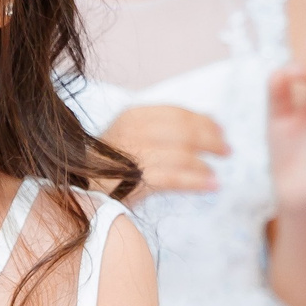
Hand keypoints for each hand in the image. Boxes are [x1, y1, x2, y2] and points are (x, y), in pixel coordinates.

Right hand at [103, 104, 228, 197]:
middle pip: (182, 130)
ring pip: (180, 153)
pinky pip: (174, 177)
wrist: (78, 192)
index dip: (203, 121)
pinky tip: (211, 185)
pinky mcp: (133, 179)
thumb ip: (163, 131)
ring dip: (204, 164)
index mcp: (132, 117)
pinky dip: (197, 180)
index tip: (221, 131)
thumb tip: (208, 120)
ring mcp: (130, 154)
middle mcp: (131, 131)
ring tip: (217, 175)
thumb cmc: (108, 169)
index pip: (176, 113)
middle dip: (210, 139)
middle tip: (227, 151)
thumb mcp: (132, 140)